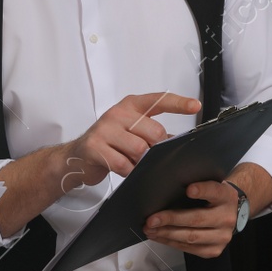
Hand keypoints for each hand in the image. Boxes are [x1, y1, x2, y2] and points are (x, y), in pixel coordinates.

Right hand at [54, 92, 201, 190]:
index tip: (195, 106)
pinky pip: (123, 163)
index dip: (178, 103)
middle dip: (156, 147)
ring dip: (141, 161)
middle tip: (147, 154)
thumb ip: (153, 132)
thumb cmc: (108, 143)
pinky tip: (123, 168)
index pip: (158, 100)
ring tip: (132, 162)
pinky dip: (128, 170)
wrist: (76, 158)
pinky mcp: (95, 147)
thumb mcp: (131, 131)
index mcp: (130, 106)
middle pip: (154, 131)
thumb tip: (179, 140)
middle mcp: (118, 113)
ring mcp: (105, 129)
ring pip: (140, 149)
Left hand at [144, 180, 240, 257]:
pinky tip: (159, 237)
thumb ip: (196, 186)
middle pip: (197, 219)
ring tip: (150, 230)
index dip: (202, 190)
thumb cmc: (213, 198)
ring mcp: (222, 236)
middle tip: (151, 220)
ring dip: (167, 234)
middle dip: (171, 219)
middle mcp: (227, 217)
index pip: (214, 191)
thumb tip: (165, 189)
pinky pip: (189, 248)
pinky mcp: (214, 250)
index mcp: (226, 196)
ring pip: (191, 237)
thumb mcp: (210, 186)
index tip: (188, 190)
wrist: (231, 214)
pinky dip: (171, 242)